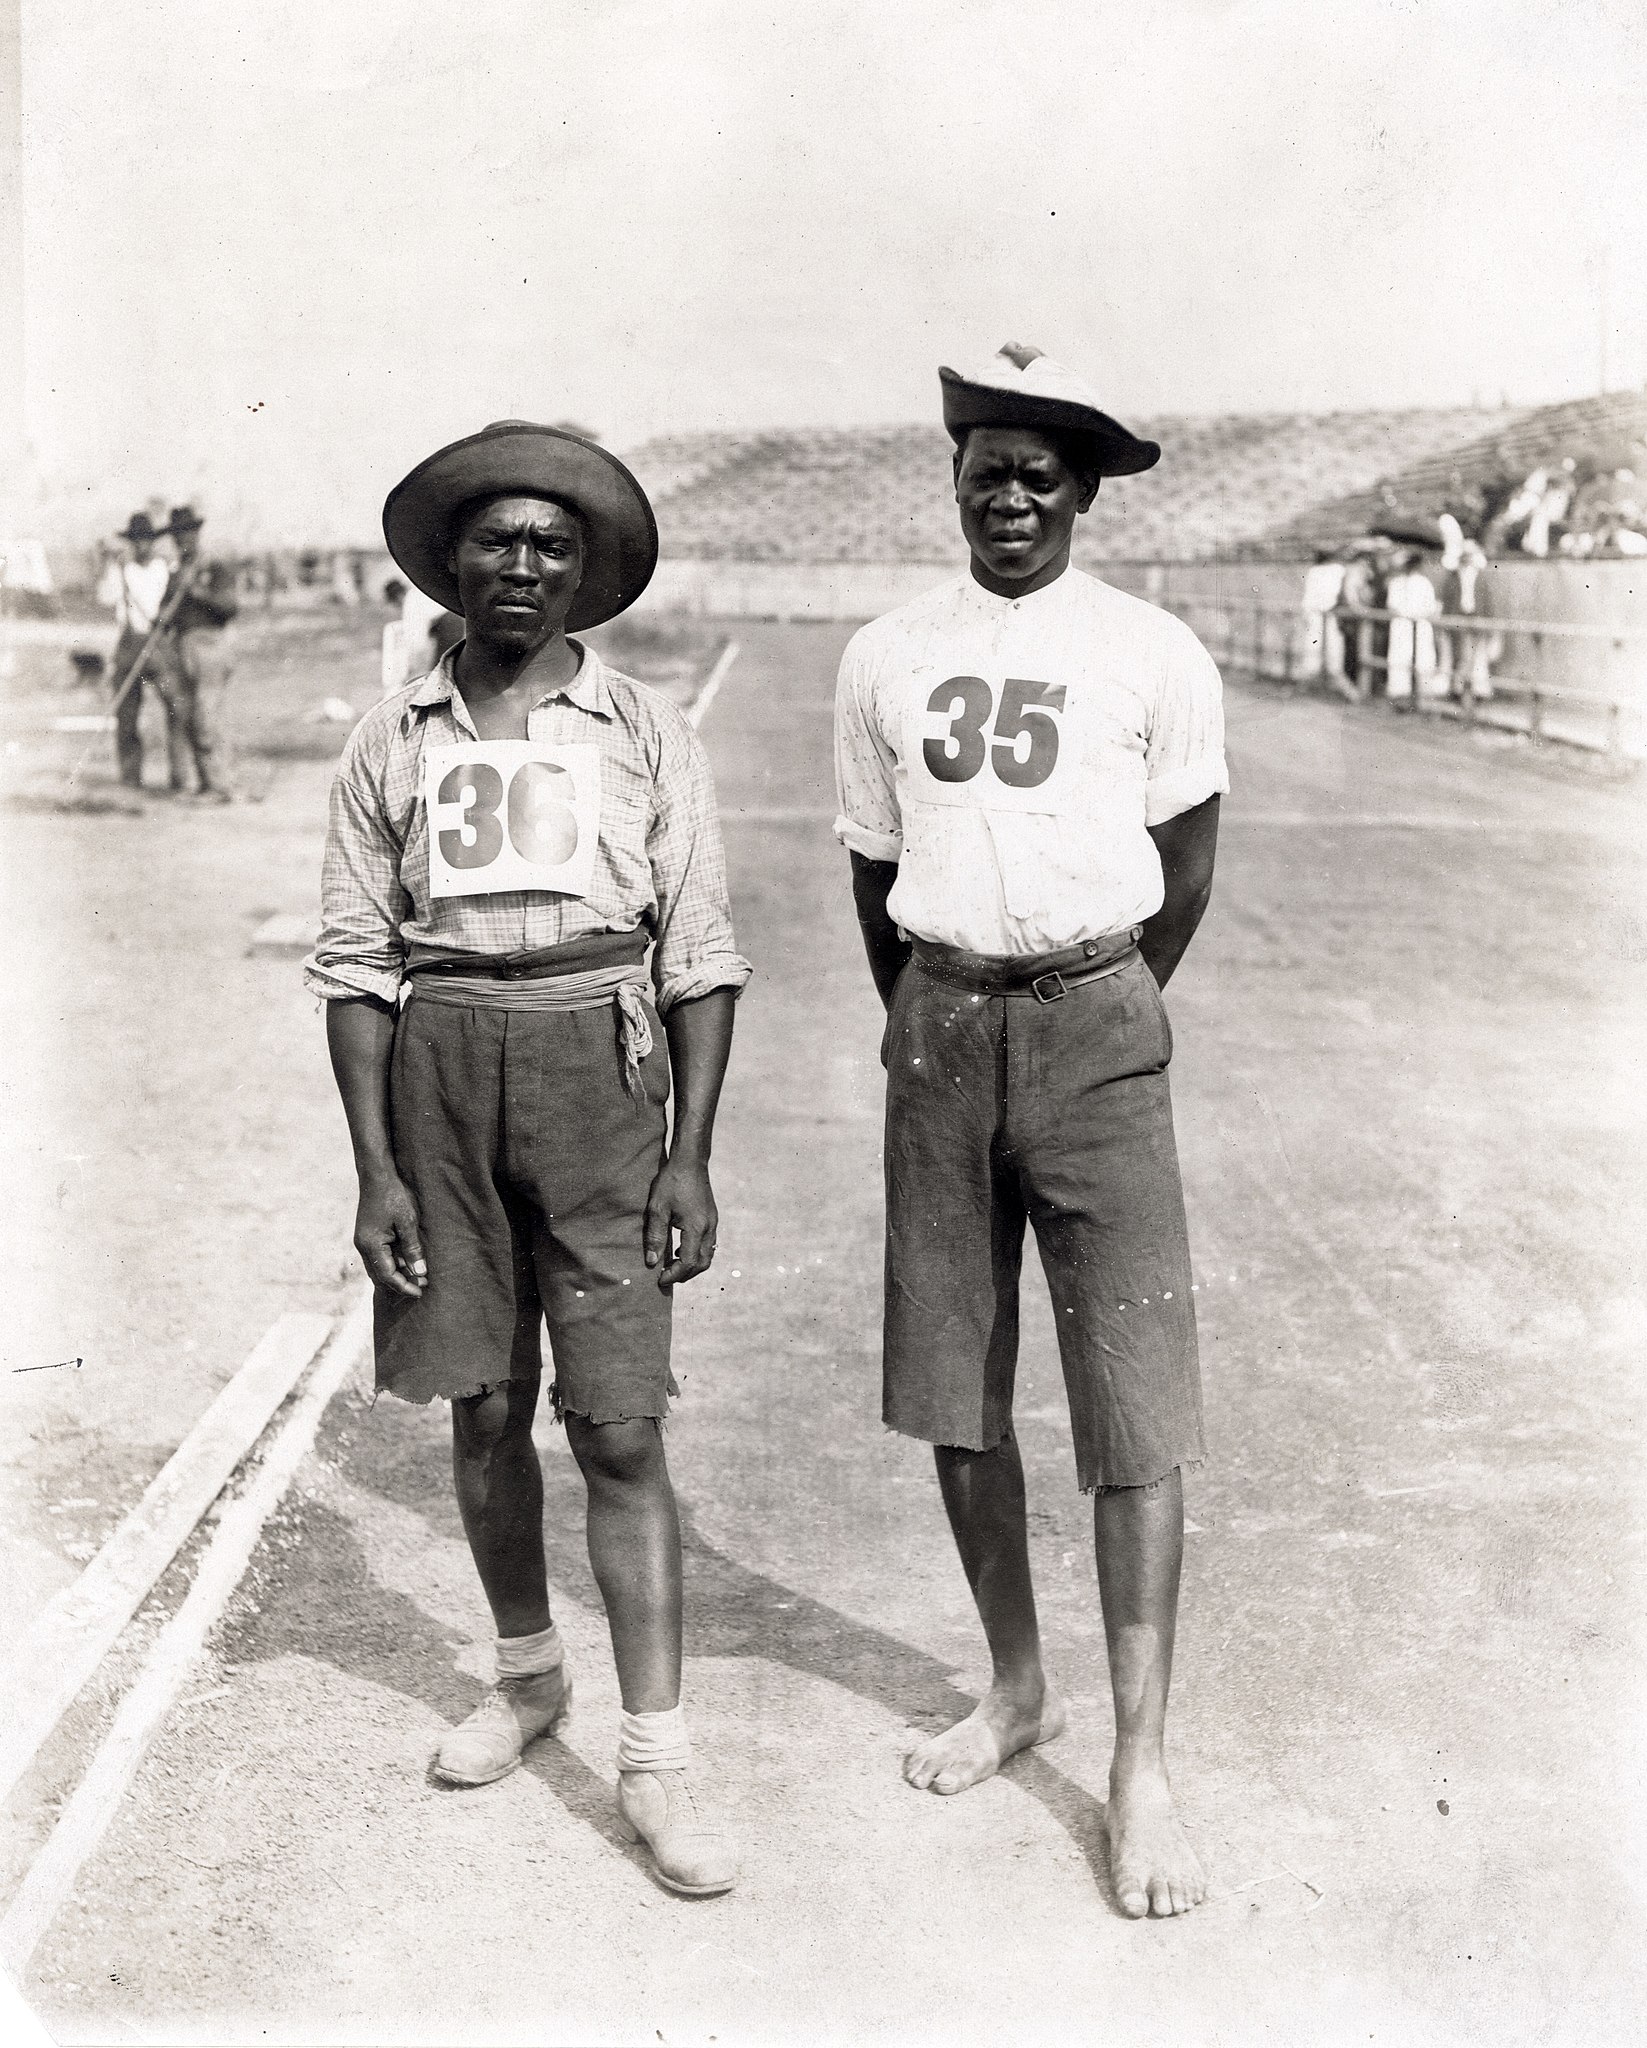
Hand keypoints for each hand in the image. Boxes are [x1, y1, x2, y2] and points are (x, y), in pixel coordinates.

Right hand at [353, 1172, 426, 1297]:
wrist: (376, 1175)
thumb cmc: (393, 1196)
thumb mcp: (407, 1222)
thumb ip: (412, 1249)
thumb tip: (420, 1273)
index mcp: (371, 1245)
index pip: (387, 1276)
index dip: (404, 1286)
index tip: (421, 1291)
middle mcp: (363, 1247)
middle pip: (380, 1276)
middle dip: (401, 1284)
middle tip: (423, 1286)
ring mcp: (363, 1242)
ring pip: (379, 1268)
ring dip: (397, 1275)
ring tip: (418, 1276)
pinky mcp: (367, 1236)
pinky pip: (379, 1258)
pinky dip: (393, 1264)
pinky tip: (407, 1263)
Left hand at [643, 1153, 716, 1289]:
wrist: (690, 1161)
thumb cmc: (671, 1182)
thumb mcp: (657, 1209)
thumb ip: (655, 1237)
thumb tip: (652, 1262)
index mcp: (696, 1228)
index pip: (688, 1263)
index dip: (674, 1275)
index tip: (659, 1279)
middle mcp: (708, 1228)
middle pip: (702, 1264)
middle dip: (684, 1275)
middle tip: (665, 1277)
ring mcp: (713, 1223)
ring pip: (707, 1255)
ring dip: (691, 1266)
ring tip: (672, 1266)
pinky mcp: (712, 1218)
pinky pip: (708, 1244)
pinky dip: (696, 1254)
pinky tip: (680, 1249)